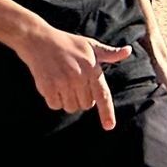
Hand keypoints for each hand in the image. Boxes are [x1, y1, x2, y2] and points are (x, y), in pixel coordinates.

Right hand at [15, 26, 130, 126]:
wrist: (38, 40)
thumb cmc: (67, 44)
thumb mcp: (90, 45)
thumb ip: (109, 53)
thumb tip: (128, 51)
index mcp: (92, 69)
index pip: (102, 95)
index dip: (106, 112)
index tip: (109, 126)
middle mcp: (79, 77)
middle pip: (86, 105)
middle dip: (81, 98)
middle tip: (73, 82)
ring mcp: (63, 82)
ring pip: (71, 107)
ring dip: (67, 101)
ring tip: (62, 83)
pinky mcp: (48, 87)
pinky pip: (55, 105)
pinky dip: (54, 100)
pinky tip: (52, 85)